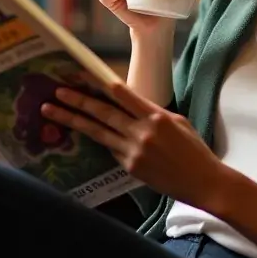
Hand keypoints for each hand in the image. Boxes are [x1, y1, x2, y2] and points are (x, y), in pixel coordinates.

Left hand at [41, 79, 224, 209]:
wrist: (204, 182)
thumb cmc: (194, 149)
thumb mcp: (177, 122)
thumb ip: (150, 112)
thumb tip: (128, 104)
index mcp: (155, 116)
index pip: (121, 94)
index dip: (98, 83)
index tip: (79, 75)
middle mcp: (142, 132)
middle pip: (103, 112)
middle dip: (77, 101)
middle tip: (56, 92)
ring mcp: (134, 151)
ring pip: (98, 132)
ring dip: (73, 120)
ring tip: (52, 111)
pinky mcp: (130, 167)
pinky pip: (110, 150)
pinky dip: (100, 140)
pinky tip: (83, 132)